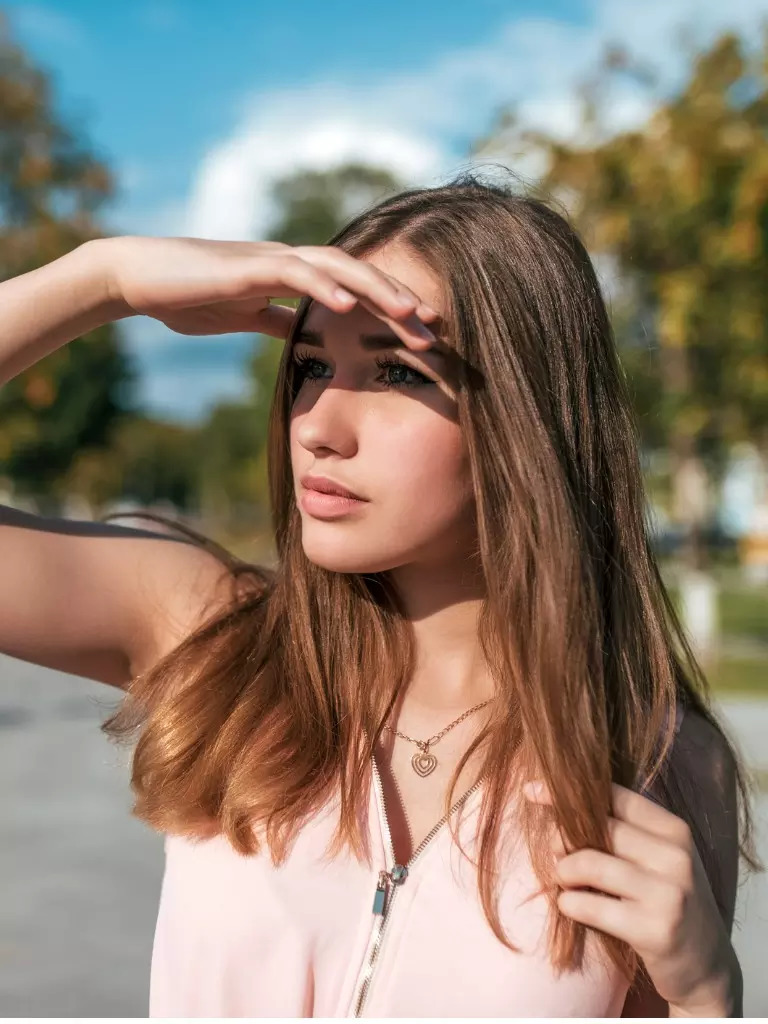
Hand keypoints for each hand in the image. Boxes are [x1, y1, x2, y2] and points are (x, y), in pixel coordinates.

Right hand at [96, 236, 439, 345]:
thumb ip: (277, 321)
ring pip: (337, 268)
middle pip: (359, 277)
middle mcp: (290, 263)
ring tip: (410, 313)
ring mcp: (270, 261)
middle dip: (399, 302)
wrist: (139, 279)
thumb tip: (306, 337)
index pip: (354, 291)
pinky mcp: (247, 268)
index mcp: (293, 278)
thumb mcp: (245, 317)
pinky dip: (323, 287)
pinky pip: (292, 273)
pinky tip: (348, 305)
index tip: (422, 334)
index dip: (389, 310)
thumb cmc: (188, 297)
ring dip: (376, 290)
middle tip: (436, 329)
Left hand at [523, 779, 741, 1016]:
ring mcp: (669, 893)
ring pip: (591, 863)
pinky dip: (570, 903)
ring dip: (563, 871)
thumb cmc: (671, 903)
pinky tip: (569, 905)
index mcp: (675, 831)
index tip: (531, 790)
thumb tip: (559, 810)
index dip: (568, 791)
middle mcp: (676, 857)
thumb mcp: (660, 859)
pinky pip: (592, 905)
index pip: (615, 796)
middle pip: (599, 828)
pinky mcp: (655, 930)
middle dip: (562, 837)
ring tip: (562, 880)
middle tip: (552, 852)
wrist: (707, 967)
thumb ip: (625, 832)